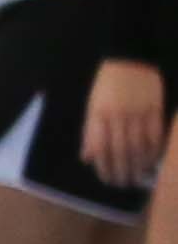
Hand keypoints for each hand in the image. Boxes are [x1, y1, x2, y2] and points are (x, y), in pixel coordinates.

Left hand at [95, 59, 166, 190]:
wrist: (129, 59)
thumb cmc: (106, 85)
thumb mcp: (92, 107)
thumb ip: (89, 133)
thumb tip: (87, 158)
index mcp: (99, 115)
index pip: (100, 148)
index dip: (104, 167)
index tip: (107, 179)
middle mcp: (118, 116)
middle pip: (120, 150)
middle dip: (122, 170)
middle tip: (123, 184)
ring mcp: (138, 112)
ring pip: (139, 146)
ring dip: (139, 165)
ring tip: (138, 178)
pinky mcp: (155, 108)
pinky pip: (156, 135)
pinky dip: (155, 150)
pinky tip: (153, 161)